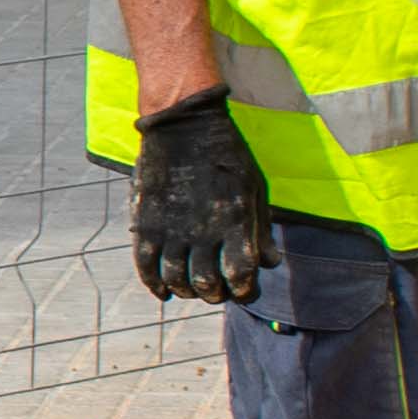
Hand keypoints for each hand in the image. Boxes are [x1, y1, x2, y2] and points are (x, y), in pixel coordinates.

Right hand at [133, 96, 275, 305]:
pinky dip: (155, 285)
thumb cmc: (226, 154)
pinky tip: (164, 290)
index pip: (241, 275)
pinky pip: (146, 267)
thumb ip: (261, 228)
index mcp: (234, 221)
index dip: (245, 290)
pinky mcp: (146, 223)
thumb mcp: (254, 186)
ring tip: (192, 288)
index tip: (245, 290)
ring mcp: (171, 229)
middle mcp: (202, 231)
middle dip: (216, 294)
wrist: (183, 124)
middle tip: (218, 290)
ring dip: (187, 291)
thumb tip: (271, 263)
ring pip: (177, 280)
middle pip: (207, 284)